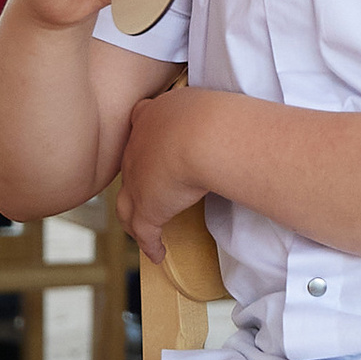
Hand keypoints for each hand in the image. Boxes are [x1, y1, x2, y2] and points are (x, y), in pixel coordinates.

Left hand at [114, 83, 214, 261]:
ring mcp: (138, 181)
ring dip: (133, 218)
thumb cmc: (216, 116)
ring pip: (127, 204)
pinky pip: (145, 233)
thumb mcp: (211, 104)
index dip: (147, 135)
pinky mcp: (149, 209)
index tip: (156, 141)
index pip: (142, 124)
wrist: (204, 136)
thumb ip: (211, 114)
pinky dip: (151, 244)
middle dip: (137, 177)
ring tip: (141, 228)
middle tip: (151, 186)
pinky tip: (158, 255)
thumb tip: (233, 122)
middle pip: (131, 166)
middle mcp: (138, 148)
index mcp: (154, 117)